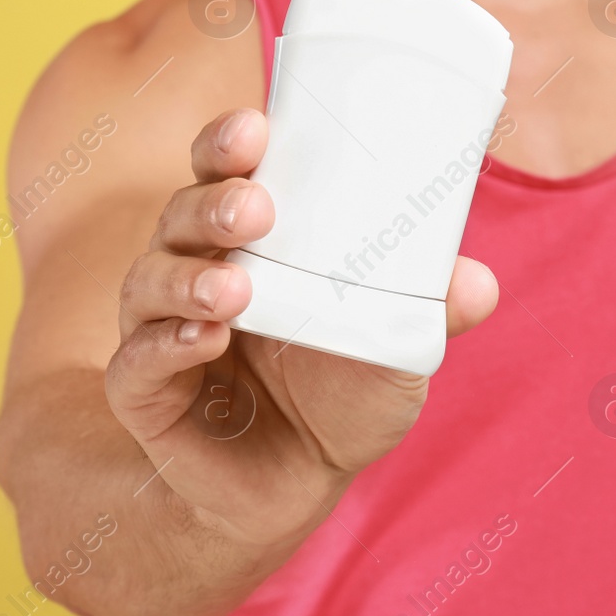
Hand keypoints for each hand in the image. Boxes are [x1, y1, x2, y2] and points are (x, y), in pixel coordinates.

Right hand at [104, 108, 498, 545]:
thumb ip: (429, 313)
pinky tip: (206, 337)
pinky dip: (167, 344)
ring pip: (151, 280)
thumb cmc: (341, 396)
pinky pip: (137, 360)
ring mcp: (161, 328)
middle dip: (214, 200)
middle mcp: (195, 269)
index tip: (256, 127)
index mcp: (250, 240)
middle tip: (257, 207)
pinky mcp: (144, 392)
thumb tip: (478, 281)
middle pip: (183, 212)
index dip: (229, 143)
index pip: (225, 172)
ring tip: (235, 287)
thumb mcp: (394, 352)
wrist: (295, 488)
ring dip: (190, 276)